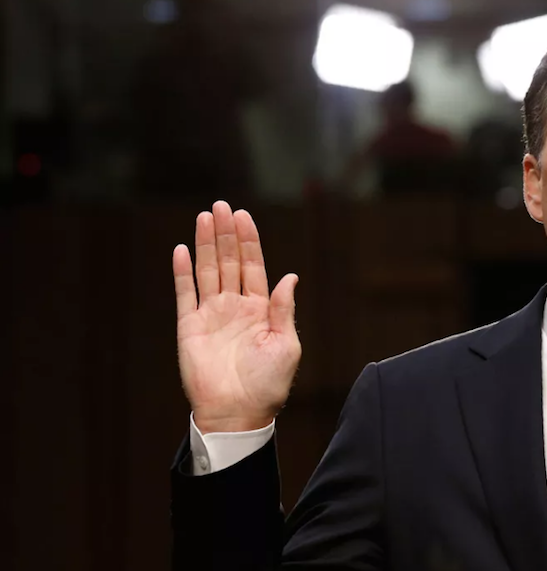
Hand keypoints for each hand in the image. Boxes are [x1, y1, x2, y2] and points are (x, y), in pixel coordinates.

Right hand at [173, 201, 300, 433]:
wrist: (237, 413)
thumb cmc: (268, 384)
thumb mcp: (287, 345)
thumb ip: (284, 309)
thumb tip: (291, 276)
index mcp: (260, 310)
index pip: (253, 266)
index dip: (248, 241)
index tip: (243, 216)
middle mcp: (235, 307)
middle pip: (228, 262)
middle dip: (226, 233)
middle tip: (221, 205)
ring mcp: (211, 315)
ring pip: (207, 271)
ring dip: (206, 244)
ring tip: (205, 217)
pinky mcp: (190, 327)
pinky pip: (185, 294)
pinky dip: (183, 272)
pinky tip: (183, 249)